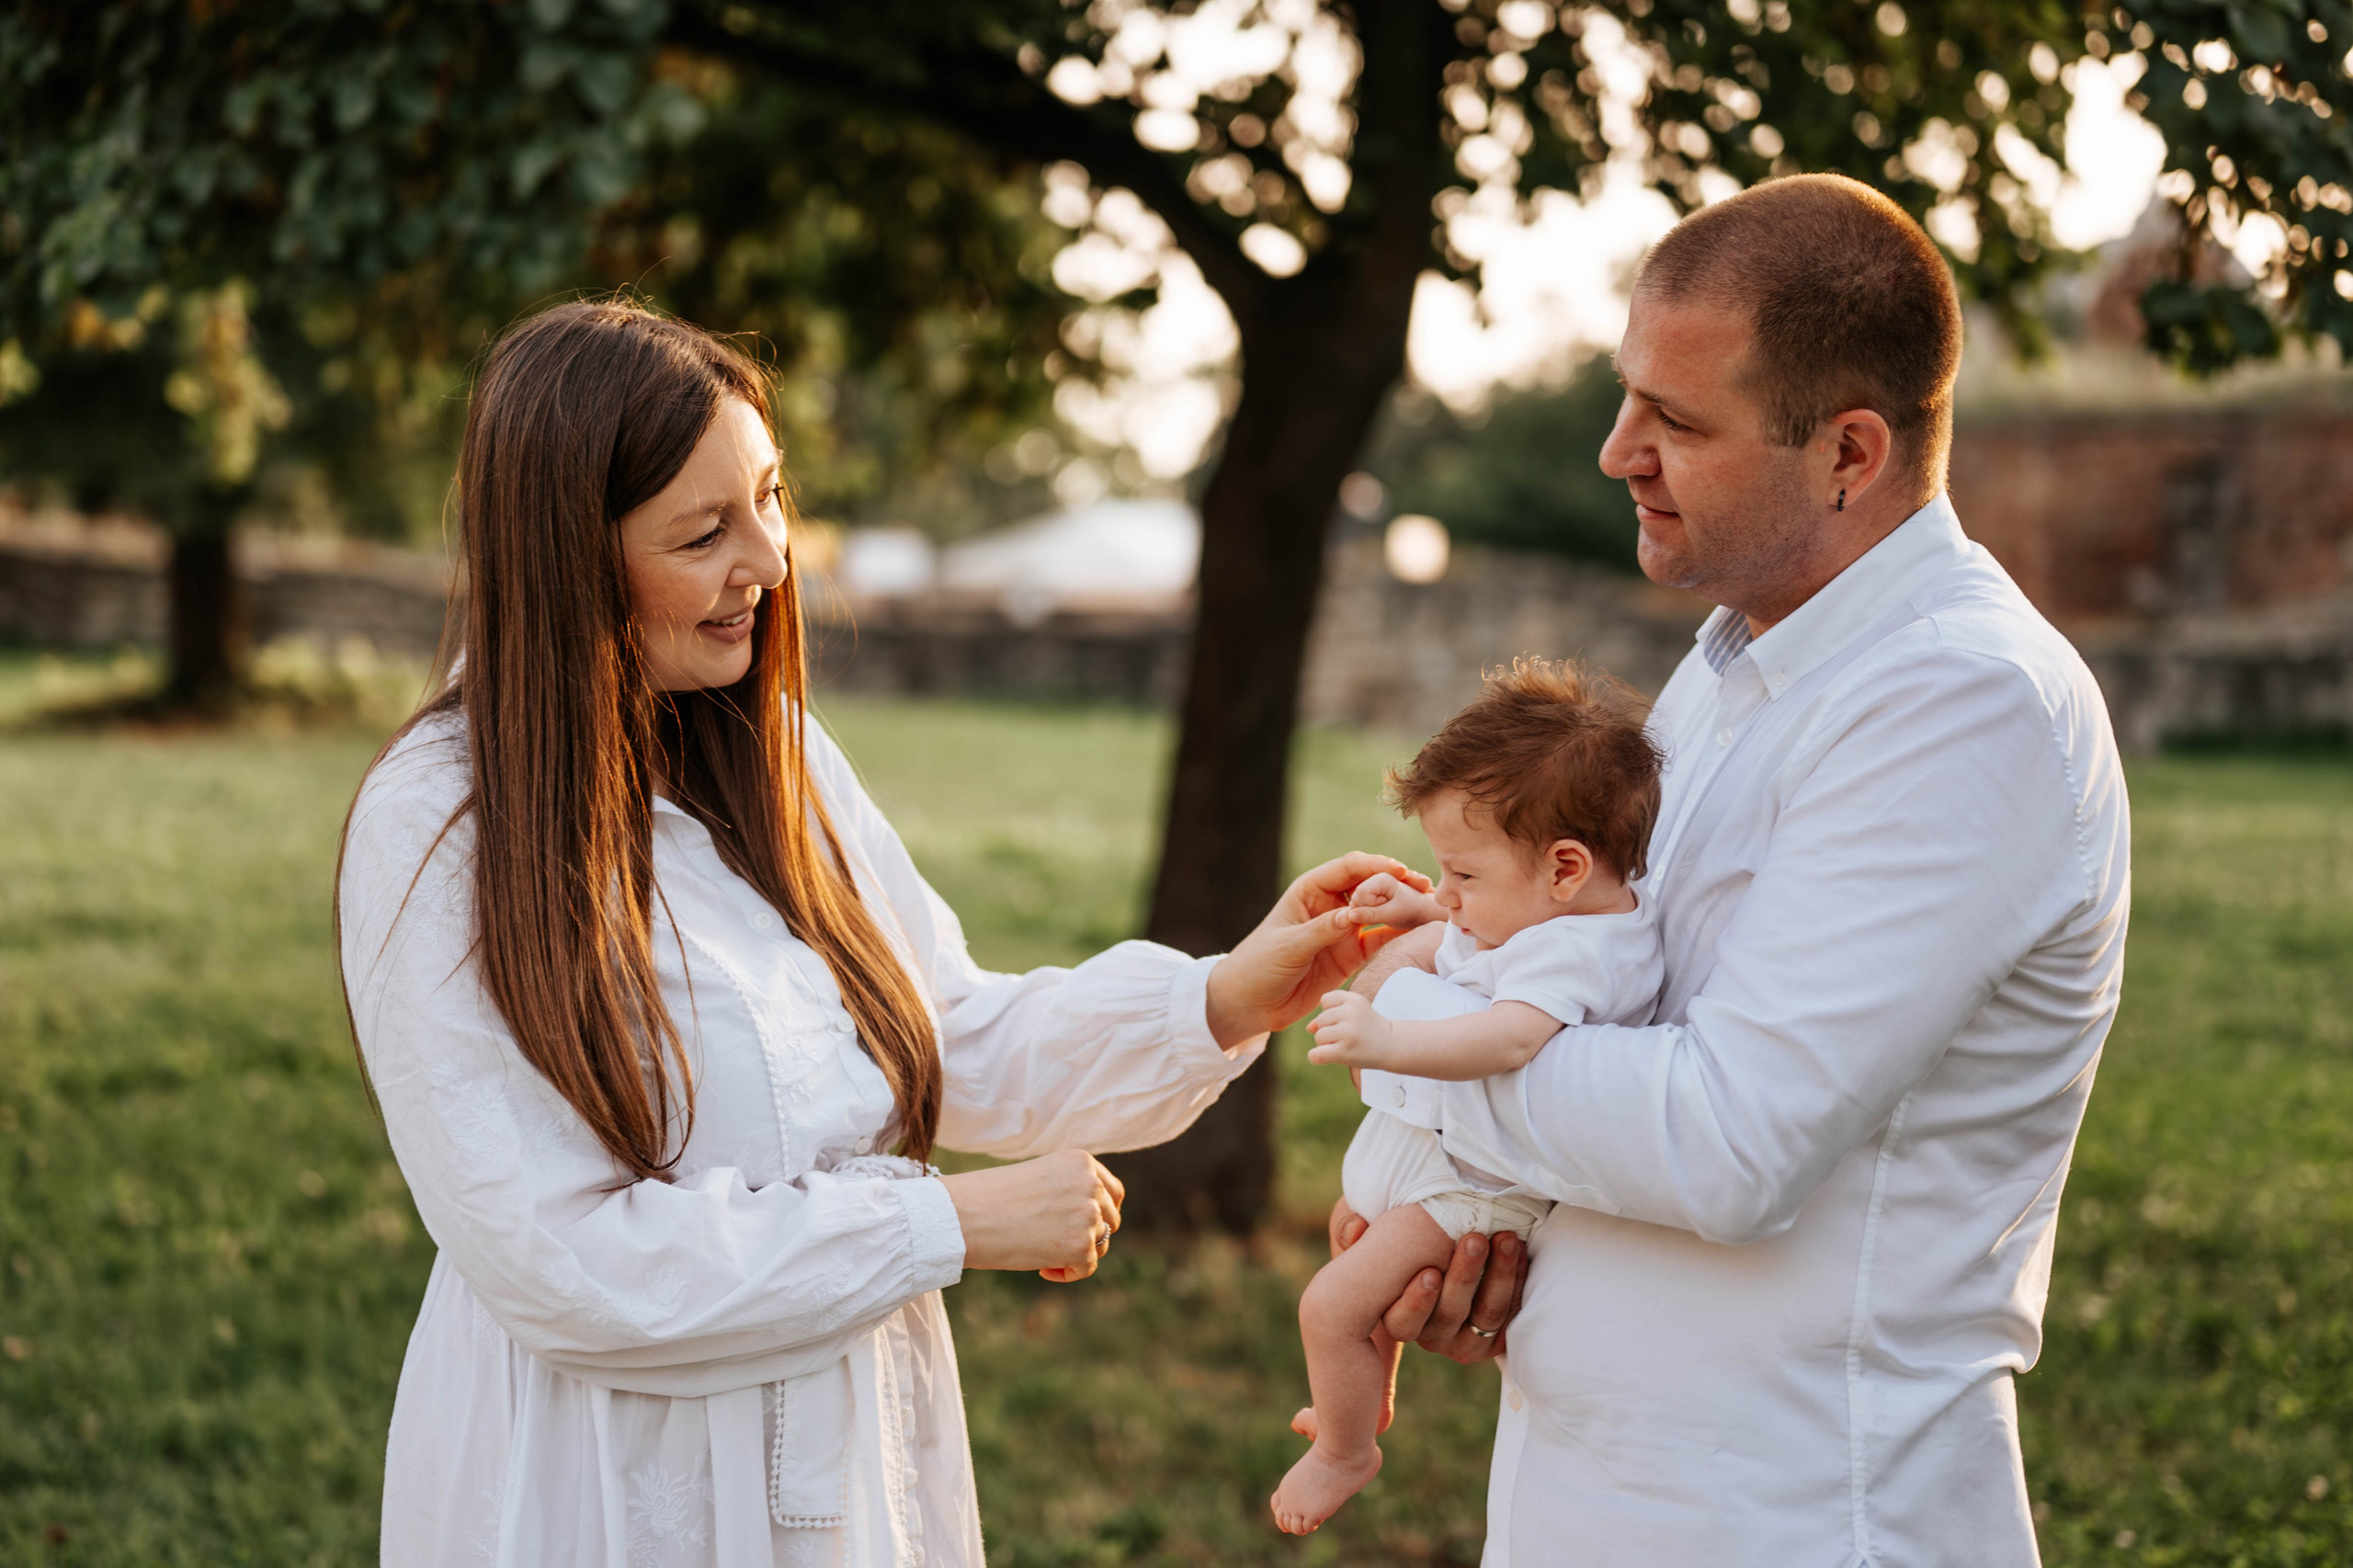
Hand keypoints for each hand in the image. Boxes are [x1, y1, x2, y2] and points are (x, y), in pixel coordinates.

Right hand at [941, 1149, 1122, 1281]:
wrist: (965, 1215)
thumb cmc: (990, 1198)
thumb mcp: (1040, 1178)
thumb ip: (1070, 1190)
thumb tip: (1093, 1220)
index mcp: (1081, 1162)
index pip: (1113, 1192)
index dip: (1099, 1212)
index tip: (1076, 1225)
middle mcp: (1090, 1184)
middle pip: (1111, 1219)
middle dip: (1088, 1234)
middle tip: (1055, 1242)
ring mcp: (1089, 1214)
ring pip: (1100, 1244)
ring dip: (1076, 1253)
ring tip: (1043, 1254)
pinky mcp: (1081, 1245)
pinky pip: (1088, 1267)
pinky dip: (1069, 1272)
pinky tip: (1043, 1268)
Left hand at [1203, 853, 1432, 1046]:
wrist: (1250, 1004)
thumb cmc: (1259, 967)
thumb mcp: (1288, 947)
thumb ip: (1321, 930)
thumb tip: (1353, 915)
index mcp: (1309, 891)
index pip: (1347, 869)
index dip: (1373, 866)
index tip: (1397, 870)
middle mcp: (1329, 905)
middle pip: (1368, 885)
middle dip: (1395, 883)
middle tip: (1422, 886)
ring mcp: (1342, 929)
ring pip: (1378, 911)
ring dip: (1402, 906)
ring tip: (1428, 905)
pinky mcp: (1350, 954)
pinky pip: (1379, 939)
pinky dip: (1398, 934)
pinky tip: (1420, 931)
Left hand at [1305, 989, 1395, 1068]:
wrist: (1392, 1046)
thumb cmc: (1368, 1028)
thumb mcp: (1353, 1014)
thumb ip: (1330, 1016)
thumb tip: (1309, 1027)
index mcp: (1354, 999)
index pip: (1326, 1000)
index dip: (1331, 1011)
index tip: (1346, 1019)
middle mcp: (1351, 1013)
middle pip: (1321, 1021)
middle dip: (1329, 1030)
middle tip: (1349, 1036)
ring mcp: (1348, 1032)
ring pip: (1319, 1037)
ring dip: (1327, 1044)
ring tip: (1346, 1045)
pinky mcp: (1345, 1051)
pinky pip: (1316, 1054)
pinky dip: (1317, 1057)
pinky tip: (1329, 1056)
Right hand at [1329, 1196, 1525, 1362]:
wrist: (1447, 1253)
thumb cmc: (1398, 1244)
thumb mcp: (1371, 1234)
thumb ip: (1352, 1230)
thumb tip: (1355, 1225)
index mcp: (1397, 1319)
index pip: (1403, 1323)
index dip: (1416, 1302)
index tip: (1429, 1272)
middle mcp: (1431, 1337)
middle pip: (1450, 1314)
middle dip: (1465, 1275)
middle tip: (1475, 1238)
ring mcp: (1465, 1341)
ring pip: (1486, 1315)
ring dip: (1500, 1276)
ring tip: (1505, 1239)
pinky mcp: (1496, 1337)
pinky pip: (1511, 1315)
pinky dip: (1517, 1283)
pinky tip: (1519, 1252)